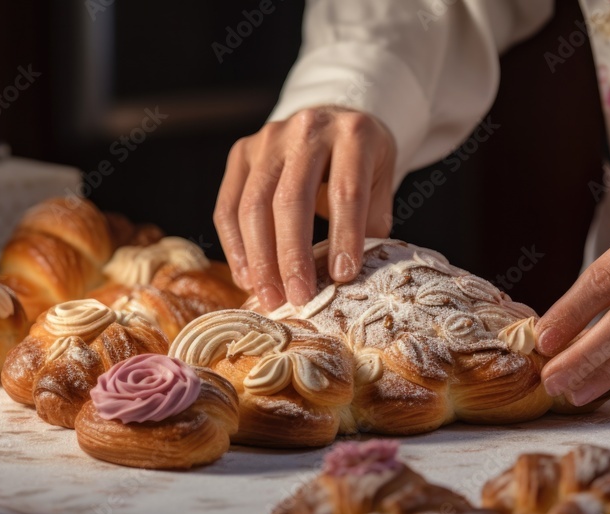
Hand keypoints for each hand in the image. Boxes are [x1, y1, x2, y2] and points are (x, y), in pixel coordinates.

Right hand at [214, 106, 396, 310]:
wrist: (333, 120)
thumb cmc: (361, 161)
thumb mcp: (381, 182)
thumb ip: (370, 222)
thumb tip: (348, 276)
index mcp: (353, 134)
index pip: (347, 191)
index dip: (344, 237)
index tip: (342, 277)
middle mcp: (306, 130)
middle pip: (292, 199)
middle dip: (293, 256)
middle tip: (298, 297)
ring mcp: (268, 139)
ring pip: (254, 205)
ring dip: (259, 258)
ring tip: (270, 297)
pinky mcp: (241, 152)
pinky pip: (228, 206)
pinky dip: (235, 246)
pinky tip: (247, 277)